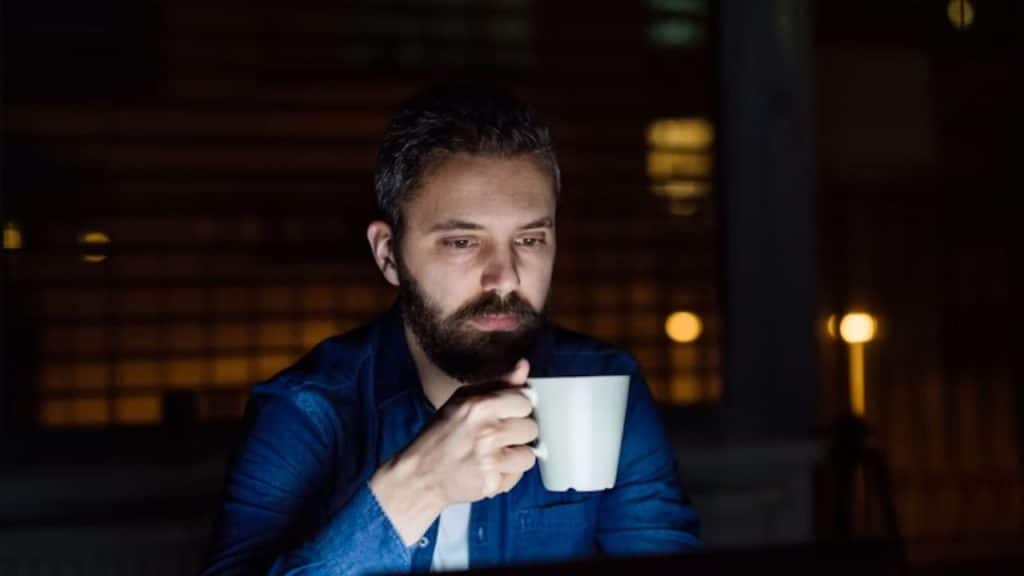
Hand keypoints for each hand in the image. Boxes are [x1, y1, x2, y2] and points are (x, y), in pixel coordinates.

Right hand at [416, 358, 537, 502]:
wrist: (420, 474)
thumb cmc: (441, 434)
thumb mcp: (463, 400)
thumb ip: (498, 383)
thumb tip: (523, 365)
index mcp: (480, 406)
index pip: (525, 402)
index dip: (516, 409)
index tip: (505, 415)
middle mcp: (487, 432)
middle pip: (531, 428)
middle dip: (517, 433)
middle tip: (497, 436)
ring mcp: (490, 460)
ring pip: (529, 455)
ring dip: (515, 456)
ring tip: (496, 454)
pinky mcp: (491, 483)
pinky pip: (518, 476)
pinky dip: (507, 474)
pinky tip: (490, 469)